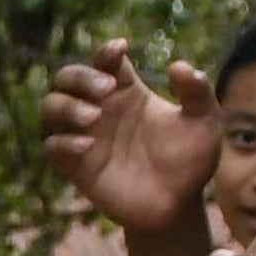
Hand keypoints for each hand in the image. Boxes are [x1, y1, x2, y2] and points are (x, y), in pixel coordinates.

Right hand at [45, 50, 223, 247]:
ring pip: (50, 106)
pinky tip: (86, 145)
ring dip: (66, 106)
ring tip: (93, 118)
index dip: (106, 51)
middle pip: (68, 77)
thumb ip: (197, 92)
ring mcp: (84, 137)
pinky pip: (51, 146)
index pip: (105, 61)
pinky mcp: (75, 166)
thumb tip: (178, 66)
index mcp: (127, 92)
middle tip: (106, 90)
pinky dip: (62, 141)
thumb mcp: (205, 122)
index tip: (120, 49)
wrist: (178, 206)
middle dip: (80, 77)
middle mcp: (100, 109)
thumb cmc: (191, 161)